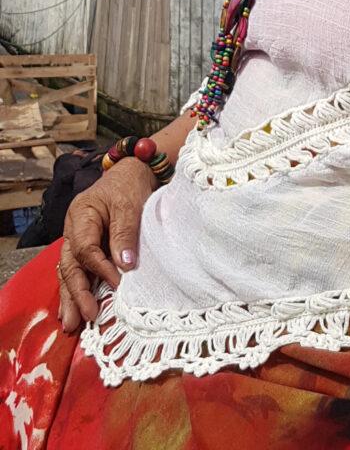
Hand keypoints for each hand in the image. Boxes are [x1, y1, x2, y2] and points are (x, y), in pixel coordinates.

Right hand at [57, 157, 155, 332]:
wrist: (132, 172)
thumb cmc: (130, 185)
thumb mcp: (131, 203)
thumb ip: (125, 232)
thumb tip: (125, 265)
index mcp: (81, 214)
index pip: (85, 248)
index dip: (100, 268)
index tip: (117, 284)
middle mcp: (74, 229)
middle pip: (69, 264)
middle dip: (75, 293)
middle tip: (82, 318)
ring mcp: (77, 238)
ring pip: (69, 271)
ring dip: (71, 297)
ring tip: (71, 323)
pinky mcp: (87, 246)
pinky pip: (77, 269)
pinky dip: (75, 289)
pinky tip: (73, 308)